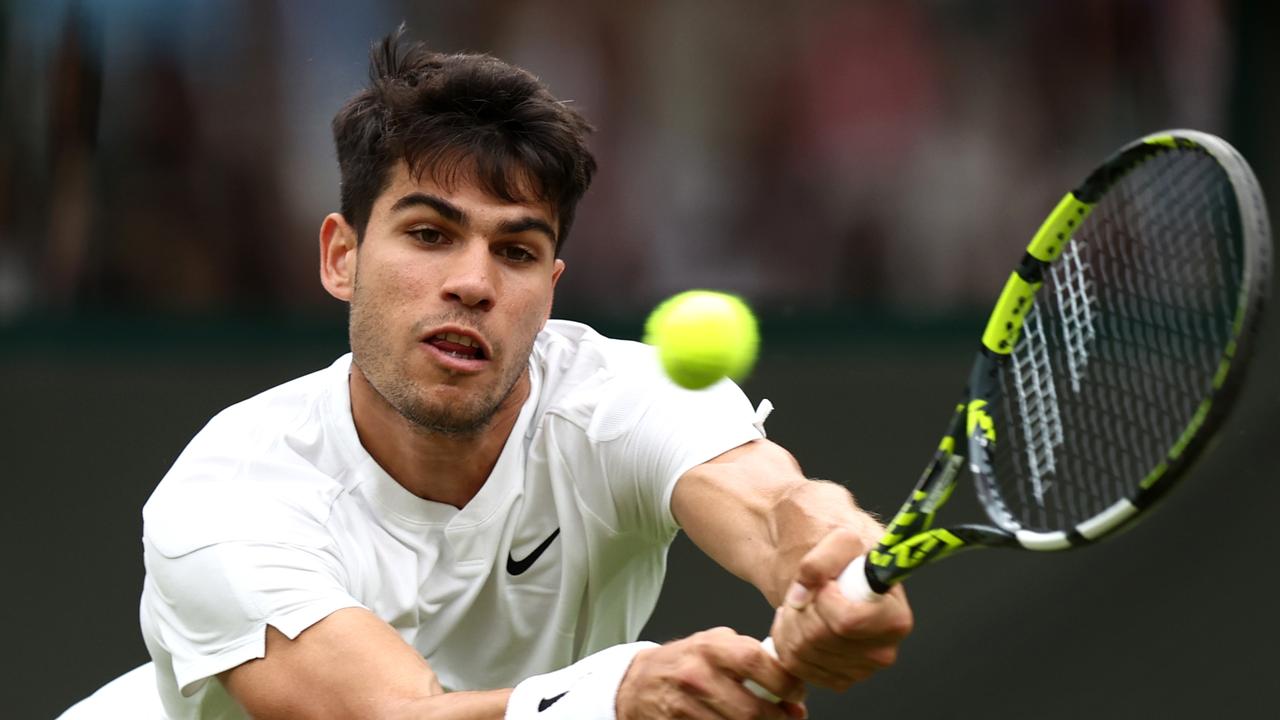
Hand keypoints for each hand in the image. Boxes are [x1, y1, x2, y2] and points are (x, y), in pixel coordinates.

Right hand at [616, 627, 806, 719]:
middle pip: (751, 710)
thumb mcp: (714, 644)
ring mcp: (685, 707)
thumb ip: (750, 655)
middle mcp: (696, 676)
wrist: (638, 684)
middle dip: (779, 719)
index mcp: (710, 648)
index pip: (757, 662)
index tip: (796, 693)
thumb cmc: (685, 661)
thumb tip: (791, 686)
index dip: (785, 682)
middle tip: (787, 717)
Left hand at [769, 528, 913, 690]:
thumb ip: (821, 560)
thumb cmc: (846, 555)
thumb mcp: (840, 539)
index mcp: (894, 617)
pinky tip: (797, 622)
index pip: (848, 621)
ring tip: (802, 603)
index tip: (826, 584)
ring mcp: (859, 669)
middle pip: (819, 637)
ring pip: (802, 652)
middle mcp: (882, 650)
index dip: (825, 601)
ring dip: (790, 621)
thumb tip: (802, 596)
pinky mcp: (837, 678)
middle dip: (802, 607)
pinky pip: (794, 666)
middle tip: (807, 590)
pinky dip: (785, 640)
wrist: (836, 569)